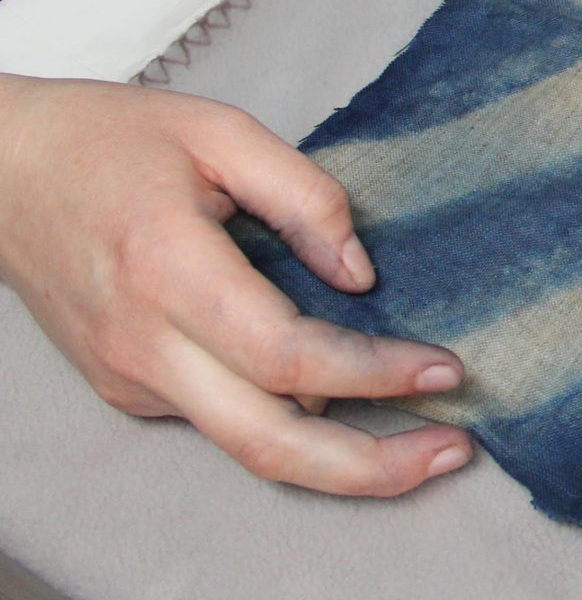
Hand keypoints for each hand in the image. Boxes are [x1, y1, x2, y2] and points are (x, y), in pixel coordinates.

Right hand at [0, 75, 472, 496]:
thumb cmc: (109, 141)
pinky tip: (349, 406)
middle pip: (268, 442)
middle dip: (370, 466)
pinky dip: (293, 426)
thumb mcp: (219, 132)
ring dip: (342, 461)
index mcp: (170, 270)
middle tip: (454, 454)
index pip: (287, 355)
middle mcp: (144, 343)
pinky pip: (222, 422)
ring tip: (426, 445)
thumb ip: (304, 195)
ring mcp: (129, 377)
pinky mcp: (126, 388)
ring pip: (246, 449)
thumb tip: (360, 272)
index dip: (375, 374)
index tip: (447, 371)